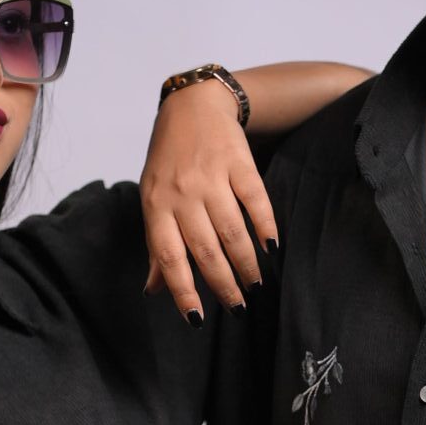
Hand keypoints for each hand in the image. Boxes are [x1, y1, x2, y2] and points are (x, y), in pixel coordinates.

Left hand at [141, 80, 277, 319]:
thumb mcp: (153, 199)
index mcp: (156, 205)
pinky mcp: (238, 162)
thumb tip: (154, 290)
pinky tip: (271, 248)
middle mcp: (182, 193)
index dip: (182, 291)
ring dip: (246, 263)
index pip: (168, 257)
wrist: (192, 105)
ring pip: (231, 230)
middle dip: (223, 284)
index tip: (197, 319)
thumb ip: (156, 244)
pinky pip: (255, 200)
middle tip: (238, 308)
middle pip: (204, 250)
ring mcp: (211, 177)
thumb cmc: (169, 160)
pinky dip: (266, 226)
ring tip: (256, 284)